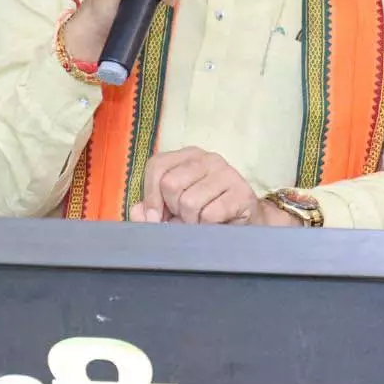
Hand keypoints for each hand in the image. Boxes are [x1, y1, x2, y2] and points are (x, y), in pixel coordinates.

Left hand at [128, 147, 301, 225]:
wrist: (245, 225)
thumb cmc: (205, 213)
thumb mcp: (174, 209)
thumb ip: (151, 209)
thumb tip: (138, 213)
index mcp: (188, 156)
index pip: (157, 166)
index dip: (150, 195)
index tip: (154, 217)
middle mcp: (208, 158)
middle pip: (170, 184)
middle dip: (173, 210)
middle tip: (185, 217)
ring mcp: (227, 173)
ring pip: (189, 202)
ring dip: (191, 221)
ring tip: (201, 221)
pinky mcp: (241, 192)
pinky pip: (210, 215)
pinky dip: (207, 227)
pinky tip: (216, 224)